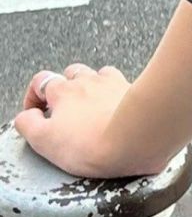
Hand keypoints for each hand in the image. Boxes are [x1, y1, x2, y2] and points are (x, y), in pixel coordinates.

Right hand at [12, 64, 134, 177]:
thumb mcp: (45, 141)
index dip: (35, 96)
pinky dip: (121, 92)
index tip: (38, 112)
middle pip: (72, 73)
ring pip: (101, 75)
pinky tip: (123, 105)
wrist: (140, 138)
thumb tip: (26, 117)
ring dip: (94, 86)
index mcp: (62, 91)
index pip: (40, 82)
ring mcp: (115, 84)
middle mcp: (89, 81)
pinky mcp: (139, 92)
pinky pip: (127, 84)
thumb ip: (28, 125)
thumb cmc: (94, 143)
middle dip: (66, 88)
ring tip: (95, 106)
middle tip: (68, 110)